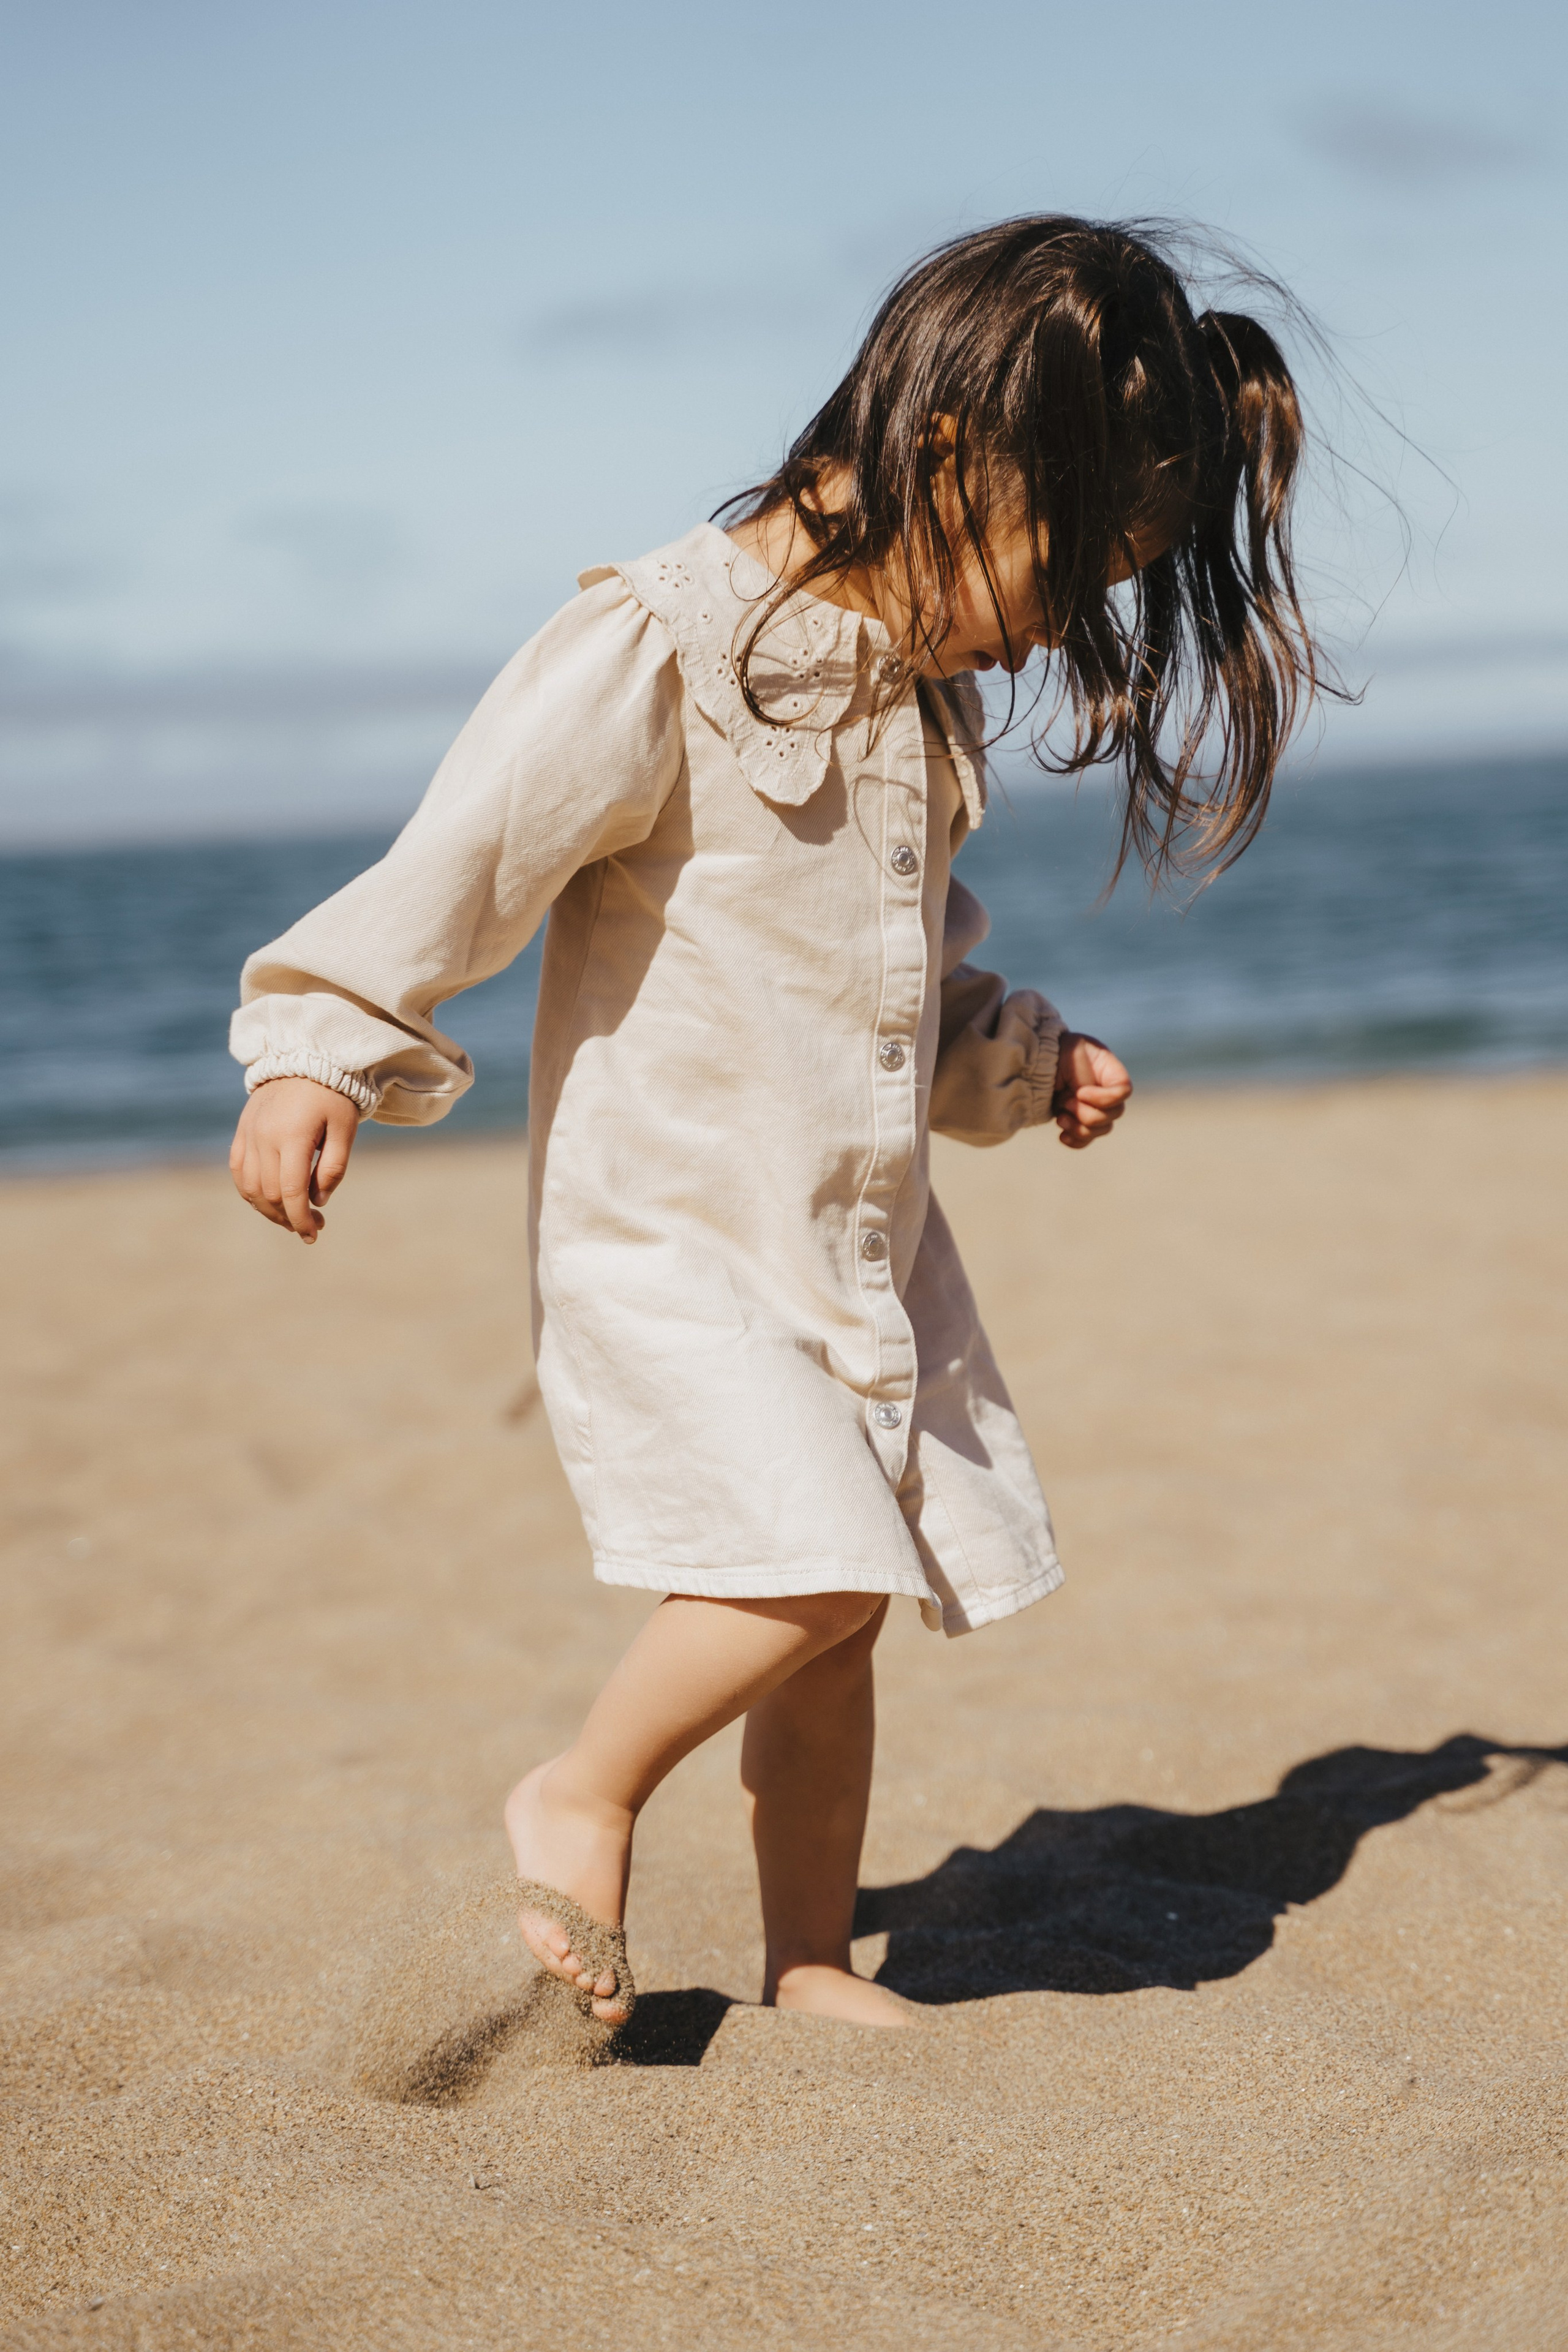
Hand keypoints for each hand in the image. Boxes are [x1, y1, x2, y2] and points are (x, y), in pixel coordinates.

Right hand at [229, 1077, 360, 1241]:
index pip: (291, 1192)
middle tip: (312, 1226)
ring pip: (249, 1187)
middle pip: (269, 1194)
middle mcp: (264, 1137)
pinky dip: (249, 1191)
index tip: (313, 1235)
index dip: (301, 1219)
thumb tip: (318, 1201)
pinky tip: (268, 1201)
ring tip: (291, 1218)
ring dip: (268, 1210)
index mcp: (293, 1136)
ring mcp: (249, 1134)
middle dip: (289, 1217)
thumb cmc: (332, 1097)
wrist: (305, 1060)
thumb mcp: (345, 1129)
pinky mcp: (242, 1132)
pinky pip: (238, 1171)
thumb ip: (333, 1167)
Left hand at [1051, 1031, 1131, 1149]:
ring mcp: (1095, 1110)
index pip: (1124, 1091)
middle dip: (1085, 1113)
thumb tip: (1084, 1095)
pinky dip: (1075, 1141)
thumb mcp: (1076, 1048)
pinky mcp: (1080, 1123)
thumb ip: (1088, 1066)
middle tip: (1064, 1101)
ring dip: (1078, 1127)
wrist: (1038, 1063)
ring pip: (1101, 1130)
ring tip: (1060, 1117)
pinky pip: (1086, 1141)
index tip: (1080, 1091)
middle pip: (1113, 1115)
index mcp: (1111, 1074)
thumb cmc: (1059, 1051)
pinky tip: (1062, 1136)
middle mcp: (1107, 1094)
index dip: (1103, 1098)